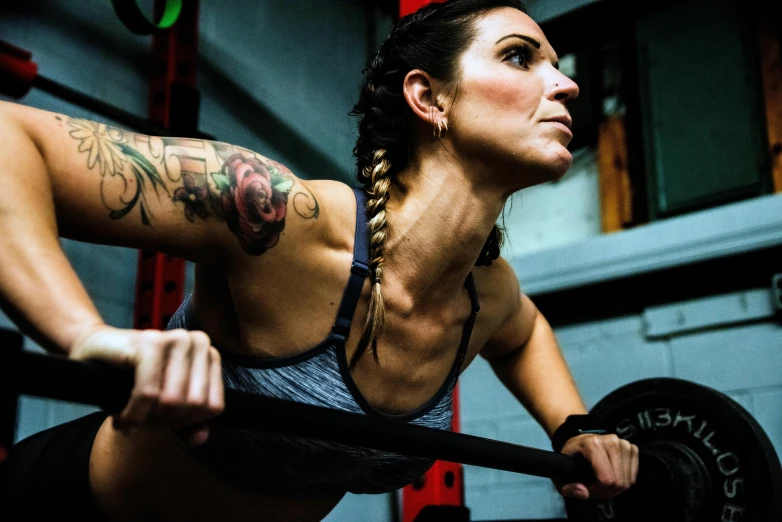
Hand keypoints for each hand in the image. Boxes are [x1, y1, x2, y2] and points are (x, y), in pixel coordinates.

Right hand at [68, 325, 223, 445]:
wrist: (92, 355)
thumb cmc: (131, 381)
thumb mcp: (164, 408)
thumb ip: (188, 425)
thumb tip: (201, 437)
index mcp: (210, 355)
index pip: (213, 407)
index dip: (185, 423)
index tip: (162, 419)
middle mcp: (198, 342)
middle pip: (194, 405)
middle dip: (165, 421)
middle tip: (143, 418)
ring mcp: (176, 339)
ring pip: (173, 401)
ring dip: (147, 418)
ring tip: (132, 414)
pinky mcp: (150, 342)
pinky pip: (148, 394)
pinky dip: (133, 414)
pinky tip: (121, 416)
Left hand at [554, 433, 638, 499]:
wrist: (579, 441)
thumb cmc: (571, 457)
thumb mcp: (561, 474)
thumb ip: (568, 487)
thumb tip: (583, 493)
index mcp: (592, 444)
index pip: (606, 479)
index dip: (597, 491)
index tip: (588, 488)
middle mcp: (610, 441)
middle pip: (619, 482)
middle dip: (607, 491)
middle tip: (595, 488)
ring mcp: (623, 443)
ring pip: (628, 481)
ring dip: (615, 487)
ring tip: (602, 482)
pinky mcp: (631, 448)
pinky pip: (633, 475)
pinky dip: (624, 480)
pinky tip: (612, 476)